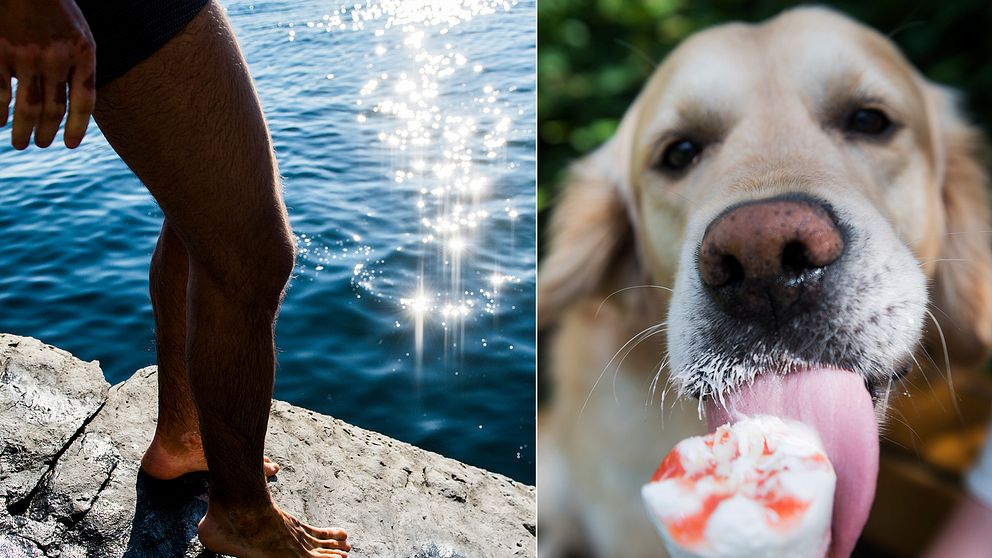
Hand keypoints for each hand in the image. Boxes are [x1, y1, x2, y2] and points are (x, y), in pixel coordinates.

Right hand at [0, 0, 95, 148]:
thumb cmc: (54, 7)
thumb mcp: (78, 33)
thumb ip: (78, 64)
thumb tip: (73, 102)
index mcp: (83, 53)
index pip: (84, 101)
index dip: (77, 127)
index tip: (70, 144)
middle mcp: (56, 59)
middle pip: (54, 109)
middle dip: (48, 132)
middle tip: (42, 144)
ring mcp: (27, 56)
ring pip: (27, 107)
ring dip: (23, 130)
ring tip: (21, 143)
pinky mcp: (0, 53)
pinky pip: (0, 92)